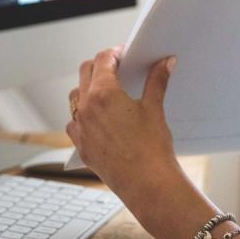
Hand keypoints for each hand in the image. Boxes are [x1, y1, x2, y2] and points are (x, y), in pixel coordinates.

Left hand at [66, 47, 180, 197]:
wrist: (147, 184)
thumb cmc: (152, 148)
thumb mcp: (155, 108)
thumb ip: (157, 80)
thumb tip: (165, 62)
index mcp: (103, 94)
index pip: (102, 60)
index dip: (114, 53)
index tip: (123, 54)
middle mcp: (86, 108)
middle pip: (85, 72)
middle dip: (100, 66)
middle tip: (117, 68)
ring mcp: (80, 128)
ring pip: (75, 97)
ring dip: (88, 89)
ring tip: (107, 92)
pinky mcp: (80, 146)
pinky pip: (74, 122)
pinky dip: (83, 114)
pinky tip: (99, 118)